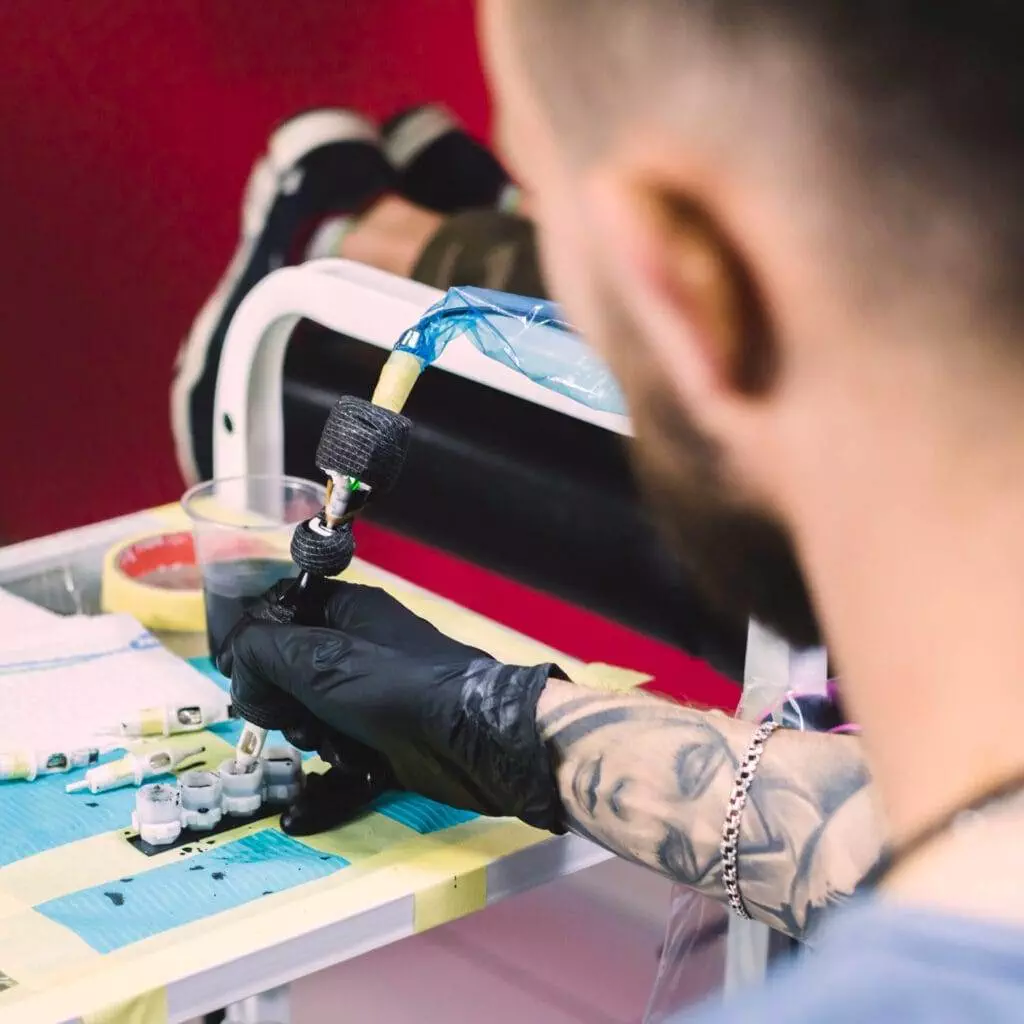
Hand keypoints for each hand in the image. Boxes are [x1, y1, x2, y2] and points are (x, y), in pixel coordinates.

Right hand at [222, 580, 566, 832]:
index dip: (256, 647)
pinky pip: (339, 748)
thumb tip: (235, 661)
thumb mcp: (322, 661)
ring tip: (336, 744)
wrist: (476, 744)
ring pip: (310, 716)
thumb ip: (265, 652)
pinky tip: (354, 767)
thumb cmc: (401, 690)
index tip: (246, 678)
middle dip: (284, 703)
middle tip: (298, 718)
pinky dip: (338, 760)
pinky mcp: (382, 736)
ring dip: (313, 736)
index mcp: (346, 612)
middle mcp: (357, 649)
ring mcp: (371, 694)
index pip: (280, 615)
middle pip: (287, 672)